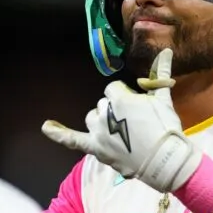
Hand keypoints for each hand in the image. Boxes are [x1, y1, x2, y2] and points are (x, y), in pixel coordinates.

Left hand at [41, 49, 201, 192]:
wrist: (165, 161)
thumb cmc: (165, 128)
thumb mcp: (163, 99)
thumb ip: (161, 74)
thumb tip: (167, 52)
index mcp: (119, 98)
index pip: (113, 89)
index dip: (125, 97)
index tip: (138, 109)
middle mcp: (104, 112)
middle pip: (102, 104)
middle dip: (115, 110)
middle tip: (134, 125)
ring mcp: (97, 131)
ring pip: (92, 119)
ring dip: (101, 122)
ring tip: (119, 133)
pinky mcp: (95, 148)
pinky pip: (72, 140)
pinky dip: (58, 134)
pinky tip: (45, 127)